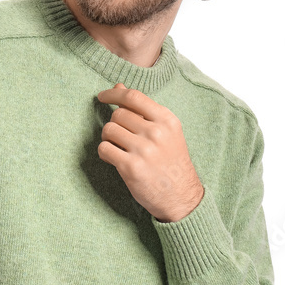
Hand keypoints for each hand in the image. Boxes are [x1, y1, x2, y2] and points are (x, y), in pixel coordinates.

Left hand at [96, 82, 203, 222]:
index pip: (133, 97)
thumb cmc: (172, 163)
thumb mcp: (166, 132)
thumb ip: (143, 110)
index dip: (114, 94)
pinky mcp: (131, 167)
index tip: (103, 95)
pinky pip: (104, 149)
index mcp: (167, 120)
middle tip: (121, 138)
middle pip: (118, 114)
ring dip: (108, 139)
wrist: (182, 197)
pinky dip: (105, 153)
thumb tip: (119, 86)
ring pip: (108, 130)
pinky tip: (115, 159)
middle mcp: (156, 132)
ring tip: (119, 149)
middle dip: (114, 124)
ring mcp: (144, 150)